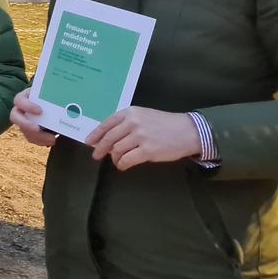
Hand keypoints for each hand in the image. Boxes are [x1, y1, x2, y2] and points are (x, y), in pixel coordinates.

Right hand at [10, 88, 55, 146]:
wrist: (53, 103)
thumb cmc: (52, 96)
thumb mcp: (52, 94)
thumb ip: (55, 96)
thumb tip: (67, 100)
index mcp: (25, 97)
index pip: (19, 100)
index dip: (27, 106)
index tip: (40, 111)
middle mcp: (21, 109)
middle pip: (15, 117)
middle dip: (25, 124)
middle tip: (37, 129)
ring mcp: (23, 121)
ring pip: (24, 131)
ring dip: (37, 137)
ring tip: (53, 139)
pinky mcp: (29, 130)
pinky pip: (31, 138)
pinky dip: (42, 141)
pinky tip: (53, 140)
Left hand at [86, 106, 201, 170]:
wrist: (188, 131)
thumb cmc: (165, 124)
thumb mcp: (143, 116)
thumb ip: (126, 123)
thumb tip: (107, 136)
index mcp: (130, 112)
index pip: (106, 124)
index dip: (95, 134)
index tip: (89, 142)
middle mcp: (133, 123)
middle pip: (108, 138)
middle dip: (100, 148)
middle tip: (97, 155)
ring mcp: (140, 137)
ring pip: (116, 150)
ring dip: (114, 158)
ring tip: (117, 160)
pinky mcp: (147, 151)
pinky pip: (126, 160)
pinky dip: (122, 164)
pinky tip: (123, 166)